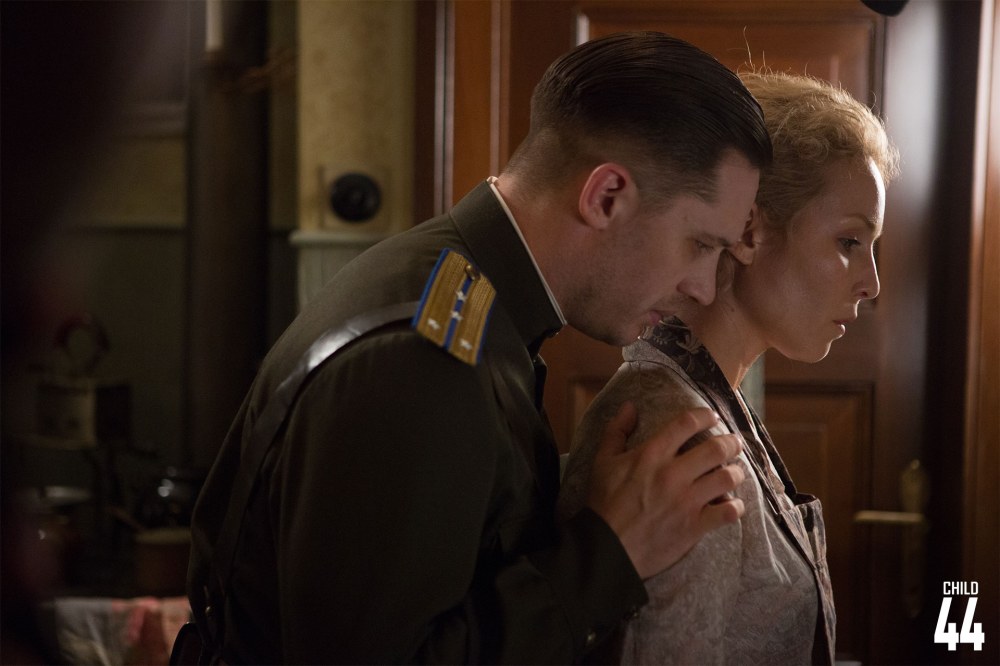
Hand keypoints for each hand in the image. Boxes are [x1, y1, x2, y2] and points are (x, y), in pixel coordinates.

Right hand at [584, 402, 744, 578]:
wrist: (606, 547)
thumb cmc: (603, 503)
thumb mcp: (603, 461)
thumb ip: (617, 431)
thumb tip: (629, 406)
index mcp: (651, 454)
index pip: (687, 423)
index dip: (705, 416)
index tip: (711, 417)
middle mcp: (673, 474)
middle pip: (717, 448)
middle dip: (731, 443)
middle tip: (734, 443)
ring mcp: (686, 501)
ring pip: (728, 478)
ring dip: (736, 473)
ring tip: (736, 472)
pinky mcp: (694, 526)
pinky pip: (728, 512)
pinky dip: (735, 507)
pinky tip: (733, 505)